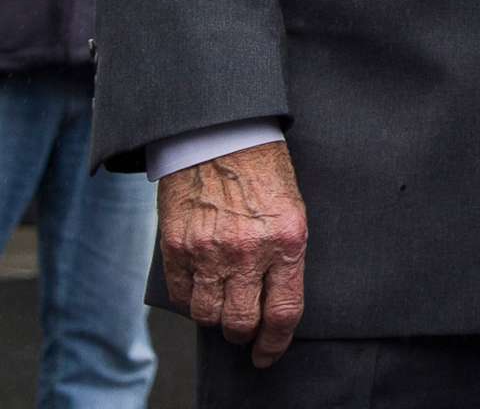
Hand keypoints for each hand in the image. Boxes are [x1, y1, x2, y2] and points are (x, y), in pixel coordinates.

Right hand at [158, 141, 306, 366]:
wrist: (221, 136)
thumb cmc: (263, 172)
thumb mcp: (291, 210)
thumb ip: (283, 256)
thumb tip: (272, 301)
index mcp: (287, 240)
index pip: (284, 311)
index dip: (276, 342)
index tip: (269, 354)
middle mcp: (248, 250)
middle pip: (241, 323)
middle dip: (244, 335)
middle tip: (244, 331)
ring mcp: (209, 250)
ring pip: (207, 315)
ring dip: (215, 319)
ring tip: (222, 307)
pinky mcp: (177, 246)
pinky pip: (181, 294)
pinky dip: (189, 300)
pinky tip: (198, 289)